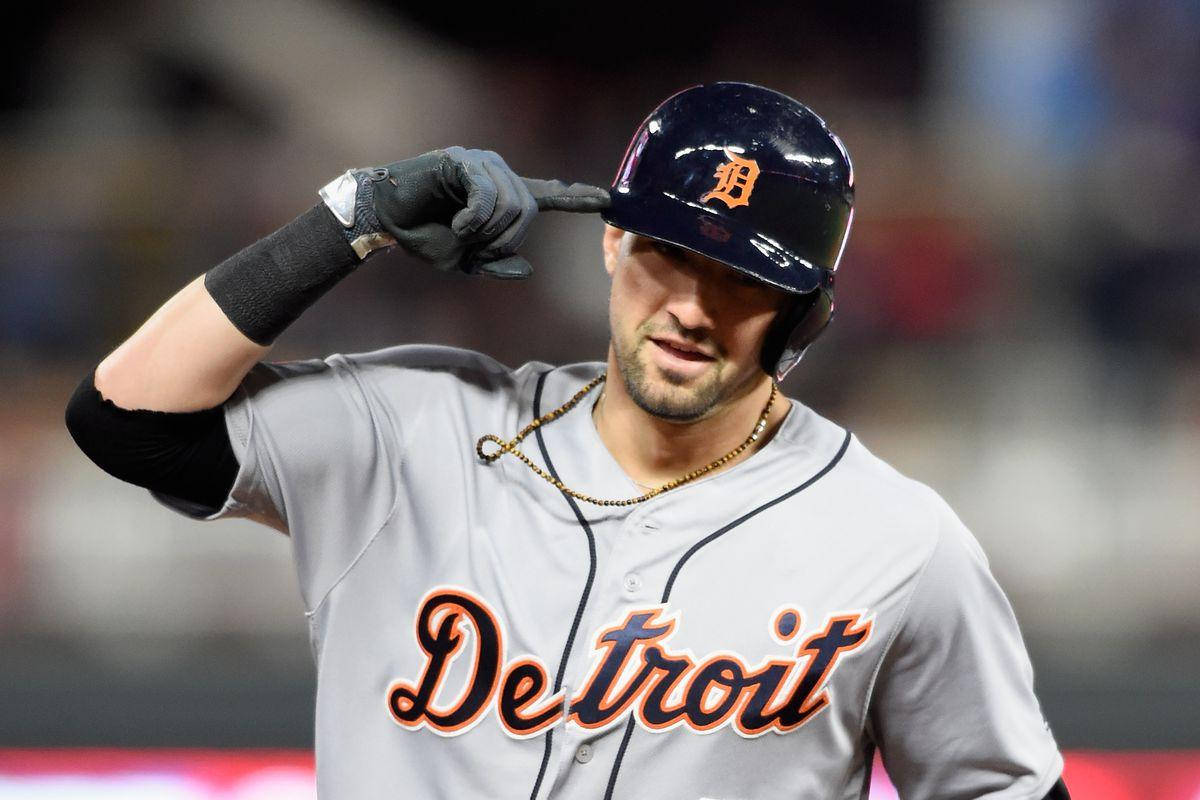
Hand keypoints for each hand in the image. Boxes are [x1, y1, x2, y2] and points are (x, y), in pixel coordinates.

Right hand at [369, 146, 608, 277]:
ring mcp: (482, 163)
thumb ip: (496, 263)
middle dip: (506, 238)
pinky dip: (475, 220)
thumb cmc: (425, 237)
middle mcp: (497, 174)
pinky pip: (488, 196)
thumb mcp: (465, 261)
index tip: (608, 199)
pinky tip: (458, 225)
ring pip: (511, 204)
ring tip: (462, 234)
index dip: (577, 198)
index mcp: (502, 196)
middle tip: (477, 248)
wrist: (387, 220)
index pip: (547, 195)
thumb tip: (528, 268)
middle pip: (529, 210)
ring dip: (488, 231)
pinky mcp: (462, 160)